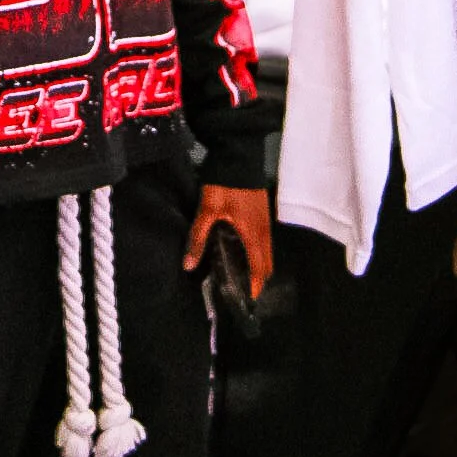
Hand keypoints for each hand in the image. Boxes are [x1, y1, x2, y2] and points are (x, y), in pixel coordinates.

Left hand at [184, 185, 272, 301]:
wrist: (239, 157)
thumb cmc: (225, 186)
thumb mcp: (207, 211)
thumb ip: (198, 238)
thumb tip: (188, 265)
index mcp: (253, 234)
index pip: (259, 267)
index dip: (256, 284)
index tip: (250, 299)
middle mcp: (264, 230)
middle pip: (268, 262)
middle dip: (260, 278)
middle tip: (246, 291)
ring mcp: (266, 220)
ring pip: (268, 251)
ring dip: (261, 265)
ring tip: (246, 276)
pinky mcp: (264, 212)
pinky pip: (266, 240)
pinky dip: (260, 252)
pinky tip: (247, 253)